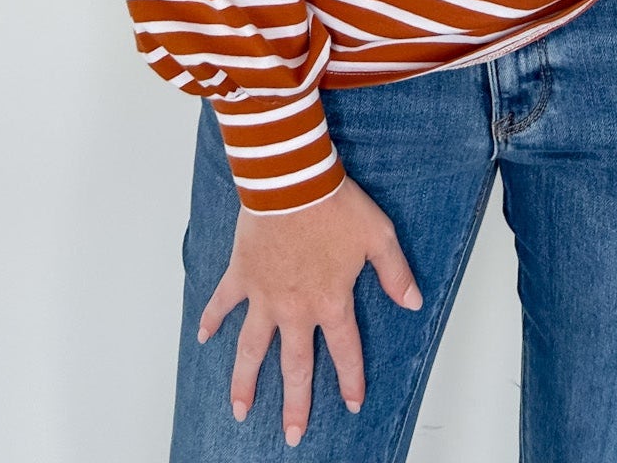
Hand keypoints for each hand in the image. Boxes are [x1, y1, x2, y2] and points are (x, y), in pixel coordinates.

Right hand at [198, 171, 422, 444]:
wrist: (293, 181)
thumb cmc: (336, 204)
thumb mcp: (379, 236)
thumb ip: (395, 274)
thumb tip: (413, 303)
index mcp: (331, 302)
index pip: (345, 352)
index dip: (350, 379)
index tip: (351, 404)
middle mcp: (296, 309)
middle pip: (295, 367)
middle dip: (295, 403)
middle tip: (292, 435)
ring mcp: (264, 296)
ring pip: (252, 350)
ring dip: (245, 382)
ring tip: (240, 410)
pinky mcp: (241, 275)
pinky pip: (221, 303)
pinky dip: (210, 319)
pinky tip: (203, 338)